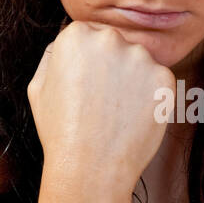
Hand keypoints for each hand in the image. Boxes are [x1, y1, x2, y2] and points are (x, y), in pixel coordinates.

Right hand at [27, 19, 175, 194]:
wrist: (91, 168)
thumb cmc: (60, 131)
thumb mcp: (38, 87)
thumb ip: (53, 55)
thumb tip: (69, 42)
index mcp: (76, 35)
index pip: (90, 34)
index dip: (89, 62)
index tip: (87, 85)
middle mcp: (110, 38)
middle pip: (116, 44)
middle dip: (113, 66)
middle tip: (102, 102)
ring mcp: (140, 57)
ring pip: (139, 62)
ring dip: (133, 80)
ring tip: (117, 113)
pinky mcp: (164, 78)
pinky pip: (159, 81)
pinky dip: (151, 97)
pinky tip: (134, 118)